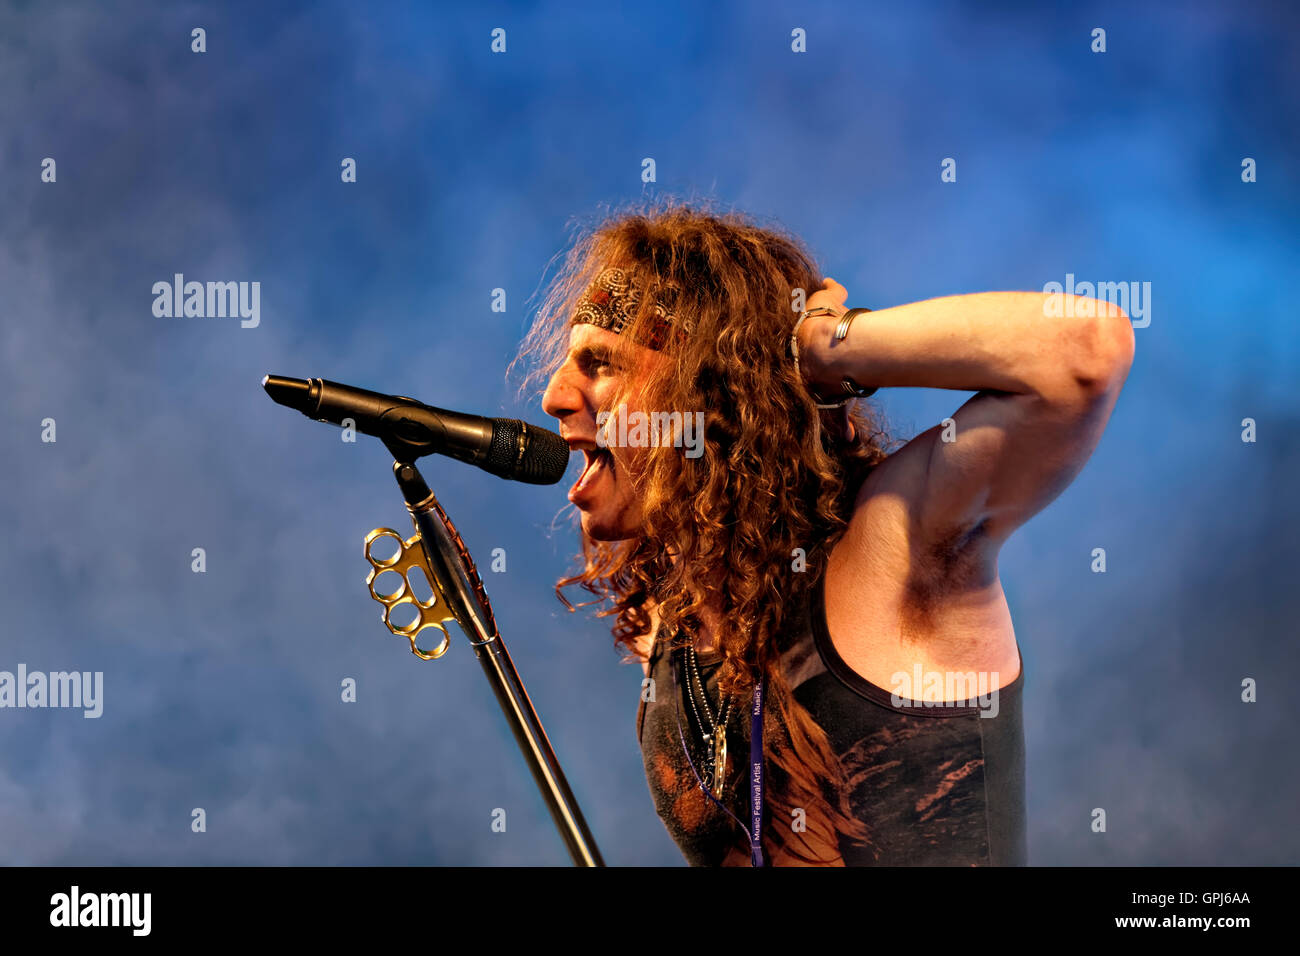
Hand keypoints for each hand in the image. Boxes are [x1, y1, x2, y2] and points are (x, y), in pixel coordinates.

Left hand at [798, 277, 856, 441]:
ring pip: (819, 403)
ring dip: (824, 408)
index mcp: (799, 352)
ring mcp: (819, 390)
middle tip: (815, 389)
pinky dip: (844, 427)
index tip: (808, 362)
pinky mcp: (836, 401)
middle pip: (805, 385)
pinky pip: (838, 417)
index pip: (799, 358)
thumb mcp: (826, 299)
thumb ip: (829, 291)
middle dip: (808, 388)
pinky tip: (848, 437)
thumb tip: (830, 282)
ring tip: (827, 418)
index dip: (803, 359)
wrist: (833, 346)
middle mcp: (805, 375)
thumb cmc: (827, 320)